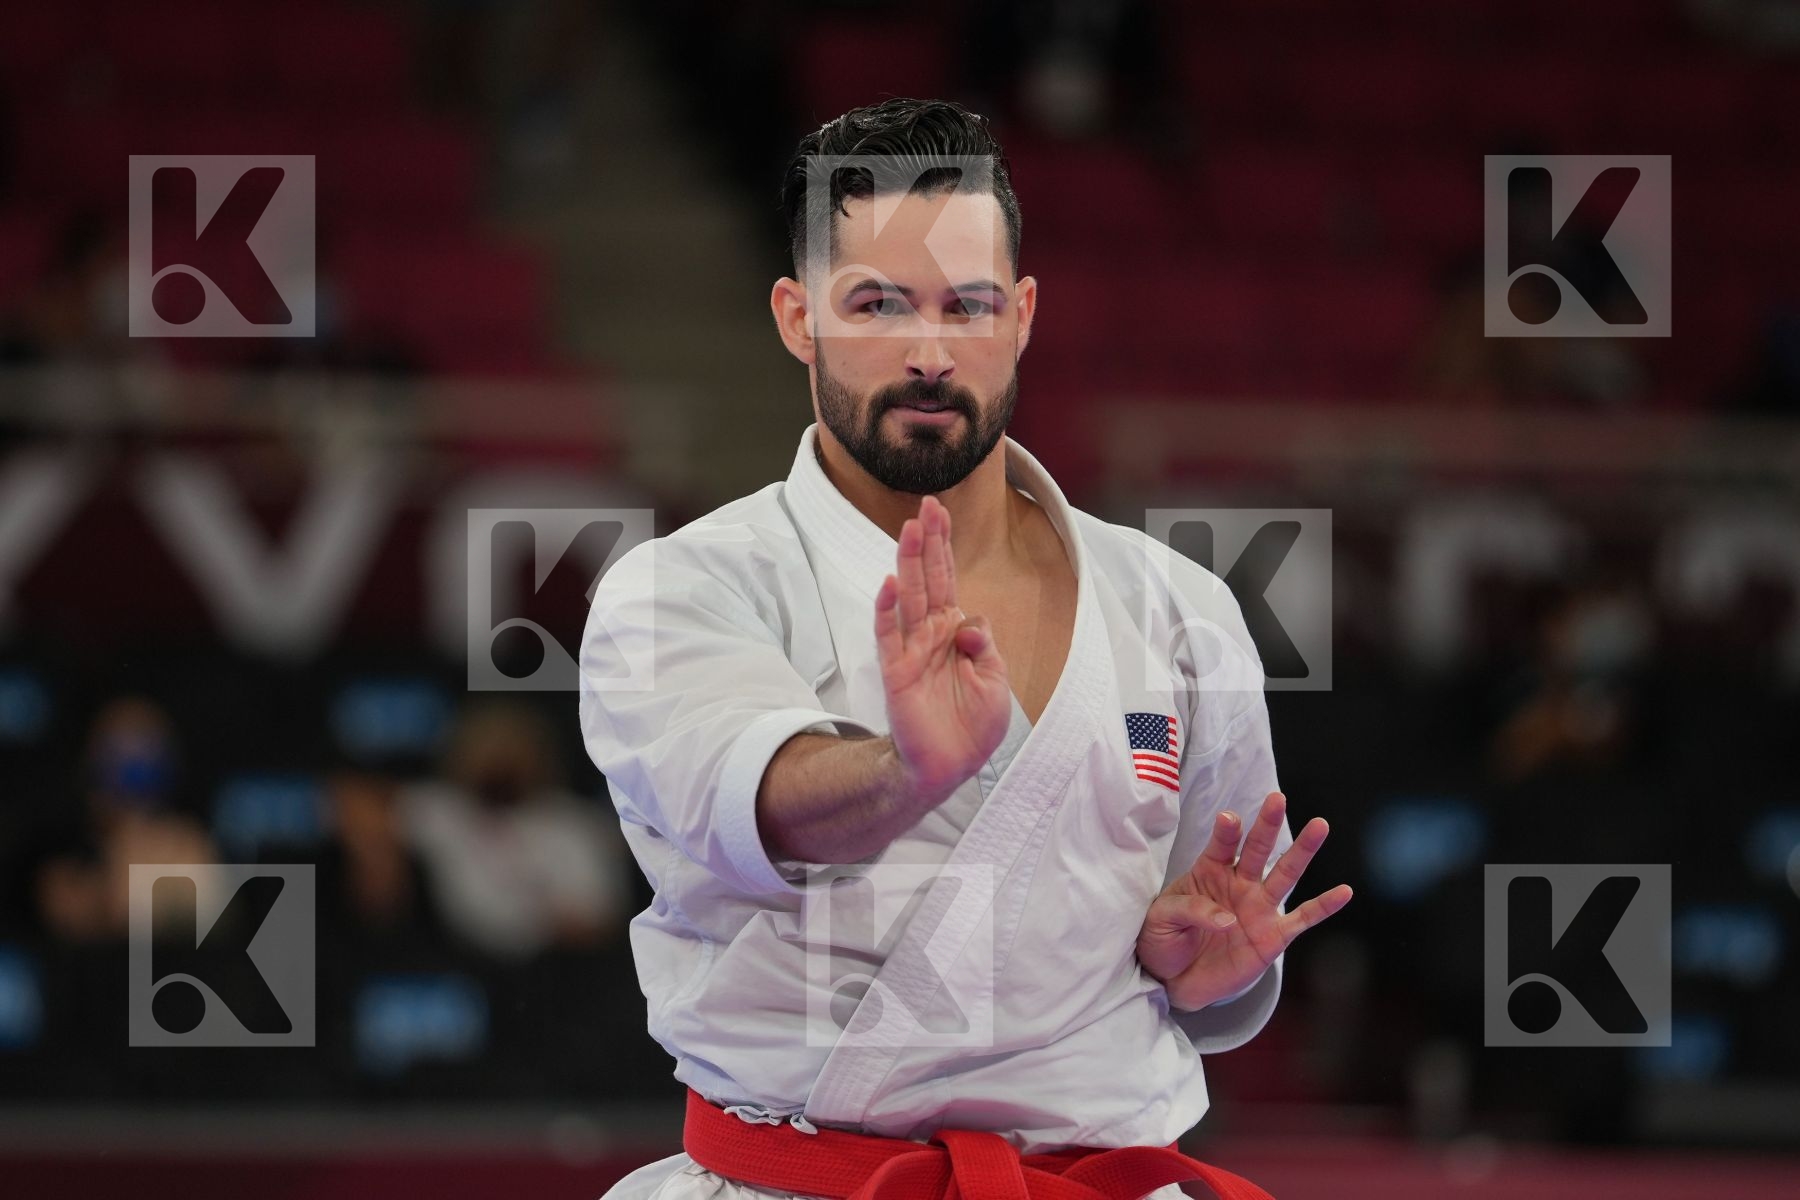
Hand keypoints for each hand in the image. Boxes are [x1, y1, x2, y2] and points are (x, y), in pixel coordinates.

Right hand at [875, 494, 1011, 804]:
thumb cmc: (974, 724)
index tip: (939, 511)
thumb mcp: (996, 679)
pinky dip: (887, 610)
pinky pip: (889, 635)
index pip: (948, 578)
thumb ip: (984, 644)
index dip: (943, 545)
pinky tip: (888, 584)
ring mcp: (912, 649)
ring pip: (908, 598)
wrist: (952, 764)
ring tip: (908, 531)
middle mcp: (931, 633)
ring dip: (907, 564)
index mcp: (956, 630)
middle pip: (927, 578)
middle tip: (926, 505)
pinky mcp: (896, 671)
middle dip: (927, 542)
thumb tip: (968, 622)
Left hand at [1136, 791, 1352, 1010]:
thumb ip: (1190, 911)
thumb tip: (1227, 918)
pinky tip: (1344, 892)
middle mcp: (1238, 883)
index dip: (1226, 832)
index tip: (1230, 818)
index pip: (1220, 846)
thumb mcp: (1162, 920)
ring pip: (1285, 874)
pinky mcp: (1273, 936)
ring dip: (1302, 851)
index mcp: (1208, 871)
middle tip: (1277, 799)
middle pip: (1257, 849)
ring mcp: (1259, 907)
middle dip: (1267, 824)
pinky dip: (1324, 906)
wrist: (1176, 978)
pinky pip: (1303, 919)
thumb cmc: (1165, 939)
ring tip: (1319, 826)